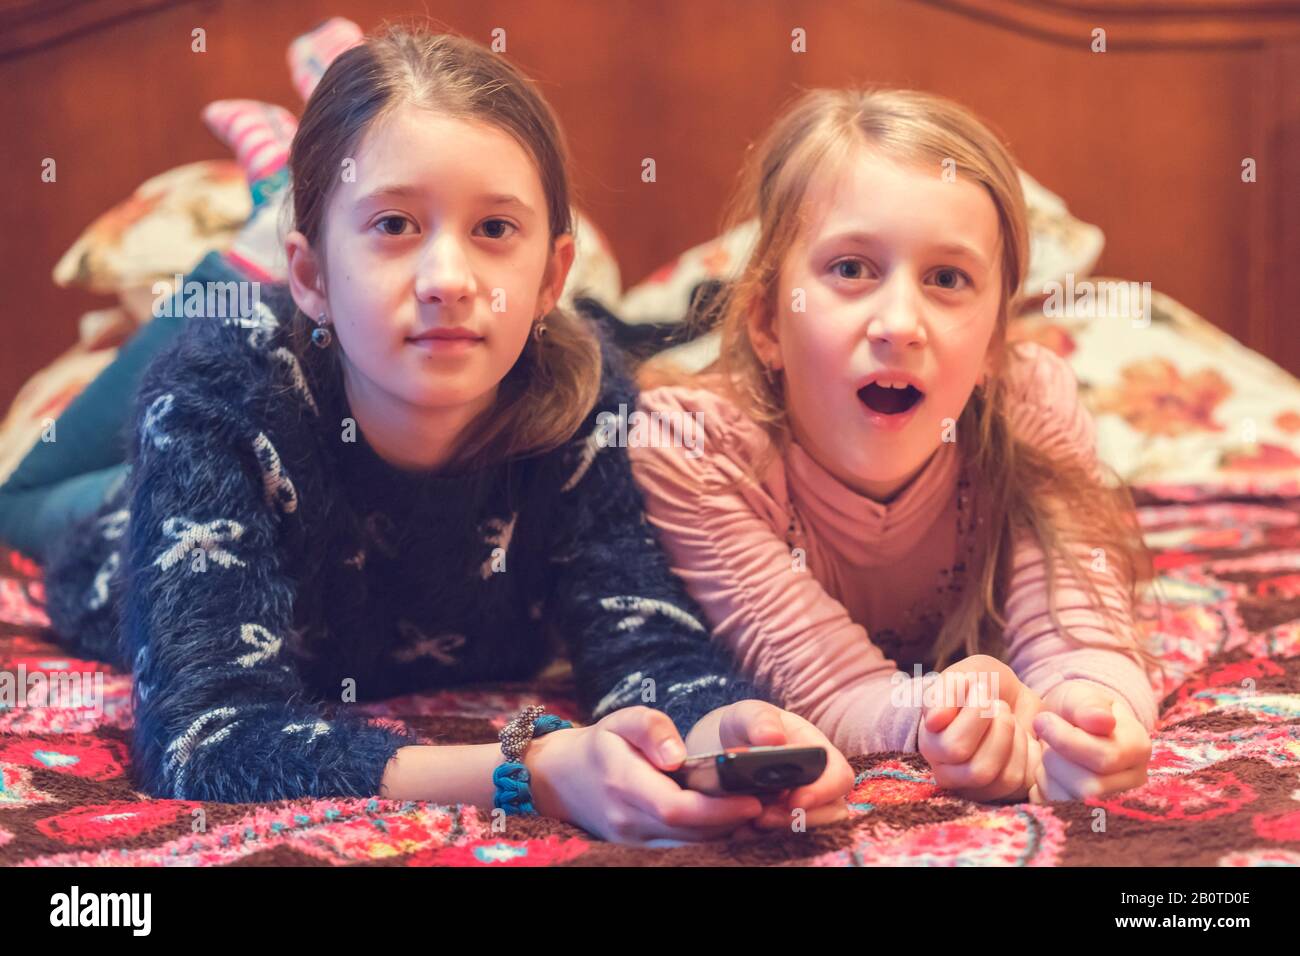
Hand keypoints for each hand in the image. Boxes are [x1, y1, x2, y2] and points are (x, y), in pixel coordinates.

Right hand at [522, 706, 763, 844]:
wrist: (562, 779)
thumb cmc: (601, 744)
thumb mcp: (622, 720)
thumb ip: (651, 728)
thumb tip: (678, 754)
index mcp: (624, 784)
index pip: (678, 808)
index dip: (719, 809)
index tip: (754, 798)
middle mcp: (628, 821)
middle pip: (692, 834)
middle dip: (734, 822)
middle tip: (770, 802)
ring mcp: (633, 840)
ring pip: (691, 847)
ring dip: (726, 832)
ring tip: (757, 810)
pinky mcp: (641, 848)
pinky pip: (683, 849)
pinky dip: (710, 837)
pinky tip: (731, 819)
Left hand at [684, 699, 854, 832]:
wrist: (734, 747)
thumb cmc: (751, 726)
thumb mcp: (749, 714)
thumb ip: (761, 720)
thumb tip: (773, 738)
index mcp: (820, 753)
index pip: (839, 777)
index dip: (824, 792)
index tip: (796, 800)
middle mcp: (820, 784)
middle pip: (830, 813)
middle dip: (798, 819)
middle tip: (762, 818)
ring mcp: (806, 807)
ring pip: (811, 831)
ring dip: (782, 831)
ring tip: (750, 824)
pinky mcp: (786, 824)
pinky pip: (786, 839)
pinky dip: (765, 839)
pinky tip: (741, 830)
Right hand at [919, 654, 1044, 802]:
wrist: (1014, 695)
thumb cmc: (983, 684)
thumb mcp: (963, 675)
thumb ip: (943, 693)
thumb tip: (932, 722)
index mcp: (930, 743)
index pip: (953, 748)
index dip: (975, 716)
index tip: (981, 689)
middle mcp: (946, 771)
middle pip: (977, 770)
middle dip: (999, 730)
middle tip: (1000, 705)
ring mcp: (973, 786)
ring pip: (998, 778)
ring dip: (1011, 741)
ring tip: (1008, 720)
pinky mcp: (1001, 792)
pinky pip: (1016, 782)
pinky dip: (1024, 754)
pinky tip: (1018, 738)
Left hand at [1030, 681, 1151, 800]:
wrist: (1067, 729)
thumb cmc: (1076, 711)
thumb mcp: (1079, 696)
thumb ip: (1088, 705)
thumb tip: (1103, 721)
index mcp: (1138, 748)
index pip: (1104, 758)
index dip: (1065, 739)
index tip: (1044, 720)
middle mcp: (1134, 782)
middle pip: (1088, 787)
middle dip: (1056, 759)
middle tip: (1047, 742)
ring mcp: (1115, 804)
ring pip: (1071, 802)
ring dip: (1049, 775)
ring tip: (1051, 756)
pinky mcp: (1088, 817)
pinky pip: (1058, 811)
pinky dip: (1045, 791)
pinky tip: (1050, 774)